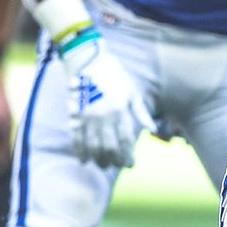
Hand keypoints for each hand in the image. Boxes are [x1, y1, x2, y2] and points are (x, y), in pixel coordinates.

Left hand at [0, 63, 12, 173]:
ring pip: (8, 137)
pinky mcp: (9, 109)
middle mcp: (2, 121)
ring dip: (5, 149)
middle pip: (3, 145)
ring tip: (4, 160)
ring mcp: (8, 115)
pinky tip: (4, 142)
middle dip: (1, 158)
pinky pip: (9, 129)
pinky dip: (7, 138)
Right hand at [60, 39, 154, 167]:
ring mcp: (87, 116)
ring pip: (92, 146)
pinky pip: (76, 137)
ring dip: (97, 159)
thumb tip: (152, 130)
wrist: (89, 60)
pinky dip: (79, 151)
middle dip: (114, 161)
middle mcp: (103, 116)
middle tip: (118, 166)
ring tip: (102, 165)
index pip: (126, 141)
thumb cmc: (116, 76)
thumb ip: (142, 113)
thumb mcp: (133, 92)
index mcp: (120, 111)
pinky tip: (84, 160)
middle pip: (108, 147)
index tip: (131, 165)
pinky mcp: (74, 114)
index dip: (128, 156)